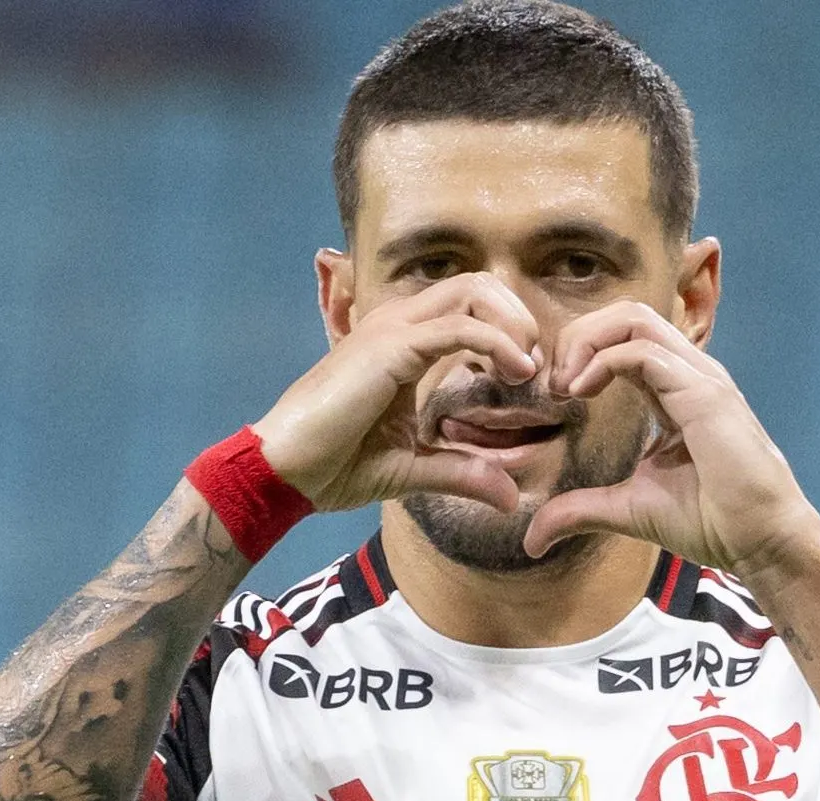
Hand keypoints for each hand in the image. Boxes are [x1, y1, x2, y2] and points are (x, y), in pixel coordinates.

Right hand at [250, 274, 536, 514]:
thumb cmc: (334, 465)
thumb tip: (510, 496)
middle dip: (518, 316)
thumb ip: (462, 472)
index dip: (508, 333)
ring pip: (473, 291)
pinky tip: (516, 372)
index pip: (468, 307)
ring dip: (514, 323)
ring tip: (528, 367)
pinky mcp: (392, 347)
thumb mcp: (413, 469)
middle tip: (534, 365)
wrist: (285, 471)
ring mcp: (393, 330)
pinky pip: (460, 328)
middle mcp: (398, 325)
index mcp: (403, 343)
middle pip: (477, 285)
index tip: (527, 378)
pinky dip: (498, 344)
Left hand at [523, 302, 819, 578]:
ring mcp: (699, 377)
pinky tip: (580, 393)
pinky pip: (642, 349)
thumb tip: (532, 539)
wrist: (761, 541)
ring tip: (564, 386)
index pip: (623, 339)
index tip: (555, 396)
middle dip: (577, 336)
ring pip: (633, 318)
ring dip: (585, 342)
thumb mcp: (627, 510)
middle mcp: (688, 373)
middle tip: (553, 383)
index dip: (580, 354)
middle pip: (625, 315)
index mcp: (673, 390)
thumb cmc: (712, 522)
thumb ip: (580, 510)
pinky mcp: (703, 392)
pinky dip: (602, 361)